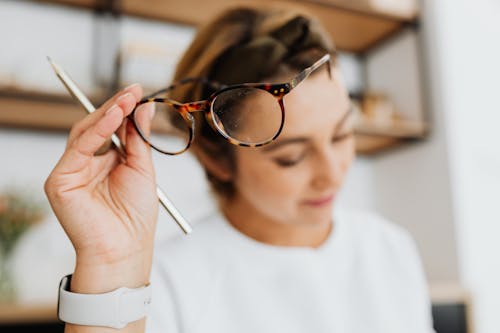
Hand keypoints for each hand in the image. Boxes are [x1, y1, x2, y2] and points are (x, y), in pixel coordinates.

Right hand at [44, 84, 158, 282]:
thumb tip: (145, 107)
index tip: (138, 91)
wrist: (125, 247)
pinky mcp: (60, 180)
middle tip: (134, 91)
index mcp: (107, 162)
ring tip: (127, 99)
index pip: (111, 129)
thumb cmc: (135, 214)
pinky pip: (78, 148)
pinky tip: (114, 116)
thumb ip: (140, 138)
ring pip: (84, 132)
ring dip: (107, 114)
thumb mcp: (143, 169)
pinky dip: (96, 130)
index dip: (124, 110)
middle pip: (97, 127)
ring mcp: (71, 171)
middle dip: (116, 107)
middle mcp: (87, 164)